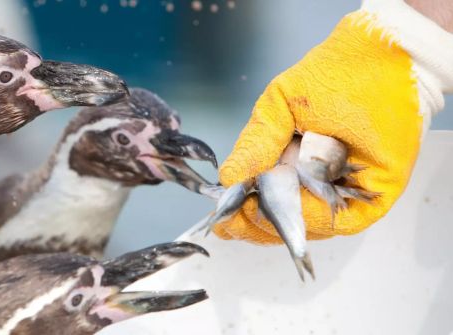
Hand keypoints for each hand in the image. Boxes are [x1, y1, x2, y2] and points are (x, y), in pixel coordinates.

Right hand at [213, 6, 452, 242]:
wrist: (382, 59)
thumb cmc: (332, 76)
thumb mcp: (278, 107)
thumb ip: (254, 144)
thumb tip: (226, 179)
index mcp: (289, 168)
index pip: (262, 207)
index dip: (240, 219)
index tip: (221, 221)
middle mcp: (315, 186)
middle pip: (280, 225)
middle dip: (253, 225)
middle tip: (234, 217)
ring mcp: (342, 195)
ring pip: (305, 228)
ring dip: (280, 218)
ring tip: (258, 202)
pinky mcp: (372, 199)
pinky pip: (337, 220)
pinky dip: (313, 213)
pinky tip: (296, 198)